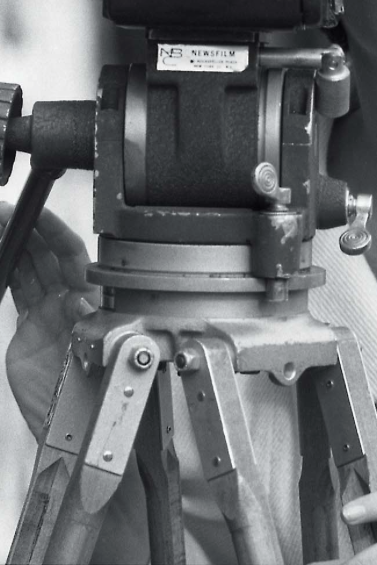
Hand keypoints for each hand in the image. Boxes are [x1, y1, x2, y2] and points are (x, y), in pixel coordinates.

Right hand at [0, 200, 97, 438]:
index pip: (73, 253)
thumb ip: (89, 325)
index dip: (54, 231)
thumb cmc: (99, 391)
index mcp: (93, 298)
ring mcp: (49, 314)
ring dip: (14, 246)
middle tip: (5, 213)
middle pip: (47, 255)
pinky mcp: (29, 330)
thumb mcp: (97, 352)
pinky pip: (19, 290)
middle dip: (28, 231)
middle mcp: (72, 300)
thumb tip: (78, 301)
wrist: (76, 431)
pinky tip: (1, 255)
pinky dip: (7, 270)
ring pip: (30, 268)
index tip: (37, 214)